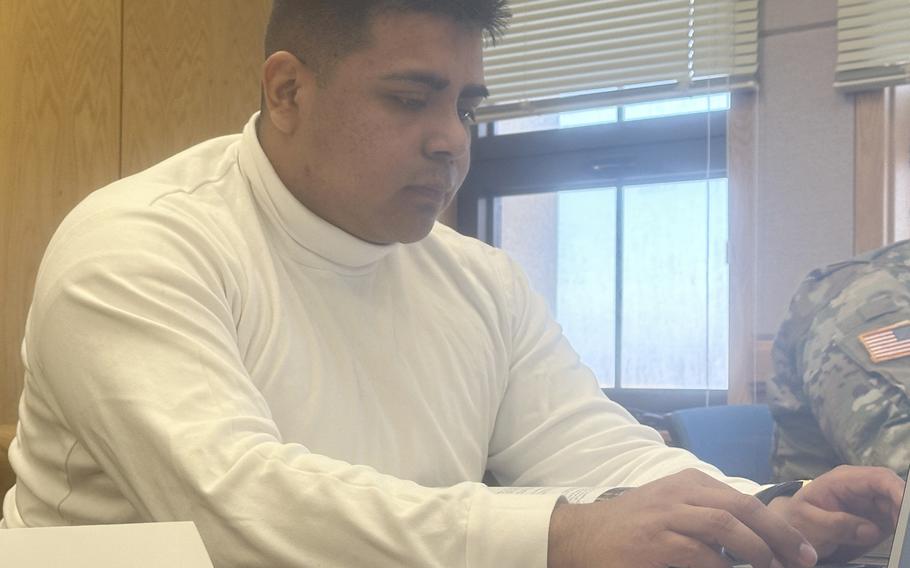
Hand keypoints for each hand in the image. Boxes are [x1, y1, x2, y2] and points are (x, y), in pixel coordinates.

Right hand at [547, 469, 817, 567]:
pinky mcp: (655, 544)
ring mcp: (666, 517)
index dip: (779, 525)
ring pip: (725, 526)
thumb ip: (707, 513)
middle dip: (780, 536)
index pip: (744, 500)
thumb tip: (758, 538)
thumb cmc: (632, 526)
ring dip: (757, 551)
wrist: (582, 537)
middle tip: (804, 560)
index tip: (803, 549)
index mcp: (689, 482)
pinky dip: (725, 567)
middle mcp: (680, 494)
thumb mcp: (671, 507)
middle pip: (742, 508)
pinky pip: (701, 555)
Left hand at [767, 465, 903, 562]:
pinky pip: (893, 519)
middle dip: (903, 510)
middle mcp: (859, 486)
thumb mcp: (809, 522)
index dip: (898, 490)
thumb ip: (837, 524)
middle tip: (905, 533)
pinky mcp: (873, 516)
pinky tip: (898, 540)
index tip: (906, 509)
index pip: (878, 478)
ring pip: (896, 506)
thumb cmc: (795, 519)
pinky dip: (899, 528)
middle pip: (892, 491)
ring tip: (900, 539)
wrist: (790, 525)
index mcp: (842, 479)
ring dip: (902, 520)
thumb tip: (870, 530)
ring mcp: (868, 501)